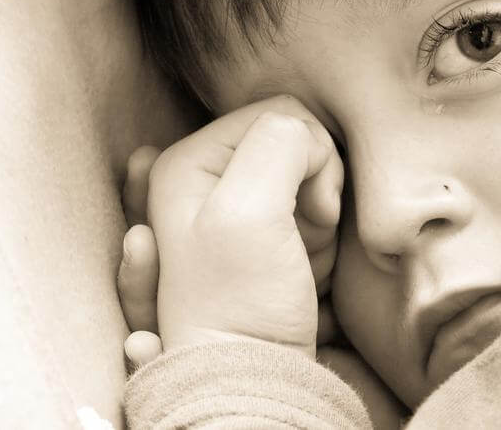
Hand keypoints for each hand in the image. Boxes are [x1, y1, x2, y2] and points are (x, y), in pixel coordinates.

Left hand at [118, 95, 341, 358]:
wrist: (254, 385)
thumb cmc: (243, 305)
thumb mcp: (251, 210)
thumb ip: (281, 144)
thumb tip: (309, 141)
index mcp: (185, 164)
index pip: (282, 116)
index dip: (313, 159)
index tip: (312, 212)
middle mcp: (197, 185)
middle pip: (291, 148)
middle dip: (314, 192)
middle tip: (302, 239)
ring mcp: (226, 217)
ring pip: (303, 186)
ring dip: (315, 225)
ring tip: (297, 262)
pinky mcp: (253, 247)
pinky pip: (301, 220)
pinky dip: (310, 243)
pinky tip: (297, 266)